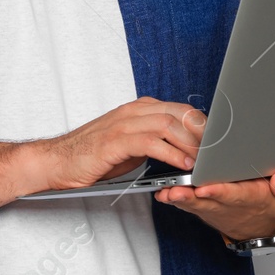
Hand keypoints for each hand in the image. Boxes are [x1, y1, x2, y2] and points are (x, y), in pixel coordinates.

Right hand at [33, 96, 206, 190]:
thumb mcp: (129, 144)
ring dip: (189, 144)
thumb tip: (182, 149)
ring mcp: (123, 124)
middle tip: (215, 153)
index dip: (201, 125)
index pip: (179, 109)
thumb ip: (153, 140)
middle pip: (178, 113)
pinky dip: (171, 154)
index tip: (217, 142)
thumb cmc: (92, 155)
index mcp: (137, 109)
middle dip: (201, 134)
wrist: (57, 161)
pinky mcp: (115, 141)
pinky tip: (182, 165)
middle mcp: (132, 112)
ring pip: (167, 125)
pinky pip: (151, 142)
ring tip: (202, 161)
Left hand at [155, 170, 274, 243]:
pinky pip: (190, 203)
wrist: (265, 221)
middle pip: (211, 200)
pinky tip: (162, 193)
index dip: (221, 192)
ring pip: (196, 203)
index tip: (207, 187)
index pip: (237, 194)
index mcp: (255, 198)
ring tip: (166, 192)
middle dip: (193, 195)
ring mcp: (217, 206)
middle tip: (177, 191)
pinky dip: (176, 199)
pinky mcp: (205, 205)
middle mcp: (232, 204)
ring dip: (181, 198)